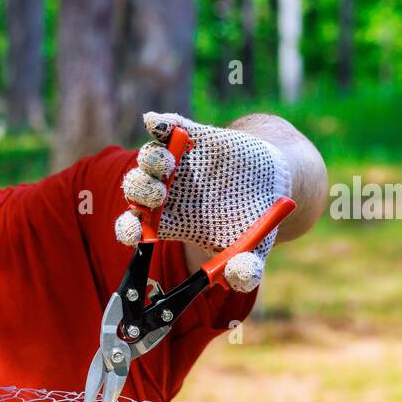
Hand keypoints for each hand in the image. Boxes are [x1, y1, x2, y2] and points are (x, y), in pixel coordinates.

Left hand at [114, 112, 292, 291]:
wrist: (271, 184)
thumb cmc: (251, 221)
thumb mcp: (251, 250)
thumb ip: (244, 268)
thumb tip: (241, 278)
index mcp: (168, 222)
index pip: (135, 227)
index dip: (129, 228)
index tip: (135, 230)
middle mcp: (165, 193)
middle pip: (136, 191)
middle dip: (141, 192)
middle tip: (158, 195)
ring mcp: (175, 164)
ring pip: (149, 160)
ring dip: (152, 161)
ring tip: (166, 164)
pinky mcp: (190, 137)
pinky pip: (168, 128)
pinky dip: (161, 123)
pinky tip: (157, 123)